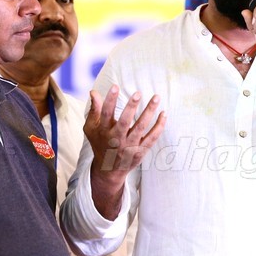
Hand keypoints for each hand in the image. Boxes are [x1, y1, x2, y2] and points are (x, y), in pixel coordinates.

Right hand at [84, 85, 166, 218]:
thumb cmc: (100, 143)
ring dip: (149, 112)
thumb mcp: (91, 128)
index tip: (115, 86)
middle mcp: (116, 139)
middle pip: (124, 122)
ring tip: (156, 97)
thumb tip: (93, 92)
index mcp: (104, 132)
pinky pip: (152, 137)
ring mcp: (130, 146)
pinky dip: (159, 126)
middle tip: (138, 93)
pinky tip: (164, 114)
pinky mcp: (141, 150)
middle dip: (131, 107)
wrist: (108, 169)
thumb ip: (93, 110)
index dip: (109, 101)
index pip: (105, 115)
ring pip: (141, 128)